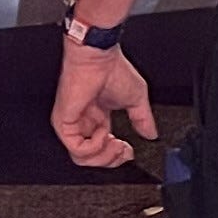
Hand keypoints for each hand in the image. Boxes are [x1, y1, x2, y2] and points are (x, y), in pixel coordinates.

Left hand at [53, 37, 155, 166]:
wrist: (99, 57)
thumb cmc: (112, 69)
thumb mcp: (136, 99)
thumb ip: (143, 120)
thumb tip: (152, 134)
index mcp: (98, 118)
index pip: (102, 149)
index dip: (118, 156)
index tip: (130, 151)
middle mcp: (84, 123)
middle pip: (91, 160)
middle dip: (112, 161)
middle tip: (124, 150)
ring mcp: (73, 124)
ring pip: (82, 159)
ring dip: (105, 156)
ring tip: (116, 144)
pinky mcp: (65, 123)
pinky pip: (78, 149)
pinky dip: (95, 147)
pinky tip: (105, 134)